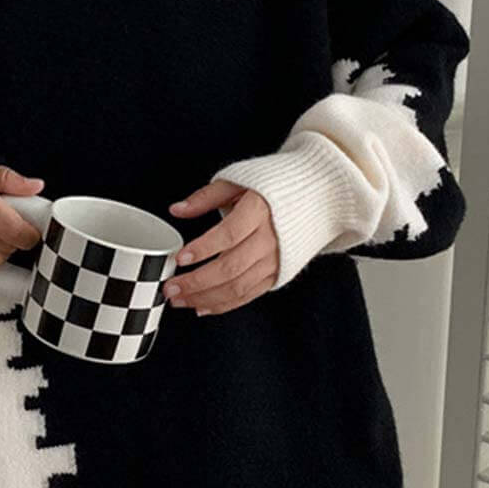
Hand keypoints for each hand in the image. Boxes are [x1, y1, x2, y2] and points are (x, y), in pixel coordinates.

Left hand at [164, 180, 280, 314]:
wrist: (318, 196)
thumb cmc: (274, 185)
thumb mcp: (238, 180)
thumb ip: (205, 197)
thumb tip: (177, 209)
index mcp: (260, 211)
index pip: (229, 234)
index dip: (203, 248)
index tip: (180, 258)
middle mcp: (270, 238)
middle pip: (231, 267)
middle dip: (197, 282)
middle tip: (170, 287)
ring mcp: (276, 259)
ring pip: (238, 286)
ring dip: (205, 298)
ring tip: (179, 299)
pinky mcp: (279, 273)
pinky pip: (250, 295)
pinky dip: (225, 304)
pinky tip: (202, 307)